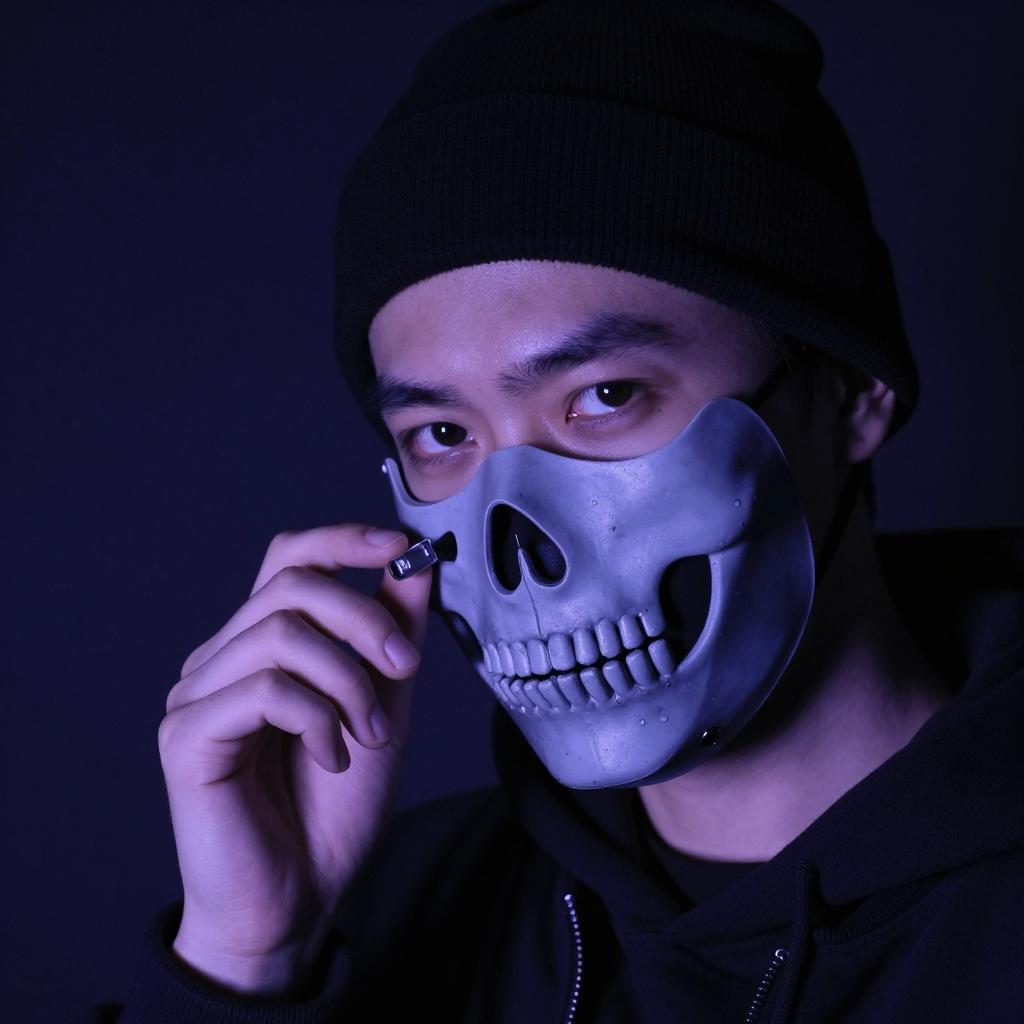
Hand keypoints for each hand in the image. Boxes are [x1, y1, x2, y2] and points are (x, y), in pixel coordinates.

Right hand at [157, 524, 430, 993]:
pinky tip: (332, 757)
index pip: (289, 558)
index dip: (343, 539)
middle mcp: (221, 659)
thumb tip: (415, 561)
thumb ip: (393, 632)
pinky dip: (319, 719)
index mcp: (262, 645)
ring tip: (369, 735)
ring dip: (349, 683)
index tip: (401, 546)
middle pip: (291, 584)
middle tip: (403, 671)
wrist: (300, 899)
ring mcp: (196, 695)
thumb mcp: (385, 703)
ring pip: (283, 635)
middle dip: (364, 620)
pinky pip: (266, 689)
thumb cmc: (333, 806)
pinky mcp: (185, 736)